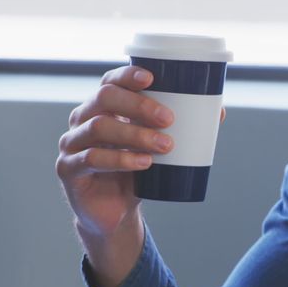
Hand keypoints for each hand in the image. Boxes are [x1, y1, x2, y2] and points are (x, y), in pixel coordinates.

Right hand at [55, 65, 174, 240]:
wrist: (115, 211)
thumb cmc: (137, 170)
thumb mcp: (157, 146)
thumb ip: (181, 128)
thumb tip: (219, 112)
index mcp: (102, 106)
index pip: (111, 80)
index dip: (128, 75)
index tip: (153, 78)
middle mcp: (83, 118)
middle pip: (104, 98)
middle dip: (138, 104)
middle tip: (169, 118)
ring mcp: (72, 142)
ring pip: (99, 127)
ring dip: (135, 134)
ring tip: (165, 145)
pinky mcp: (68, 169)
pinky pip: (92, 159)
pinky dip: (121, 159)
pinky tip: (143, 163)